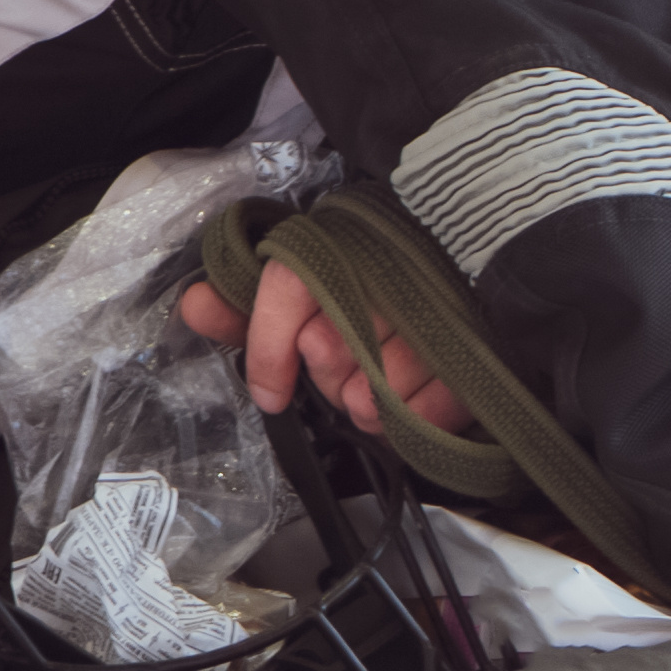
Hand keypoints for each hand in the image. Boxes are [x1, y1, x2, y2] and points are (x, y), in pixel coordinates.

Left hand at [177, 264, 473, 436]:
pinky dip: (413, 420)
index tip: (270, 395)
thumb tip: (195, 307)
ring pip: (373, 390)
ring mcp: (434, 319)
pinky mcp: (474, 359)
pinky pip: (426, 413)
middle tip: (343, 370)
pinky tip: (412, 404)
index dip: (270, 349)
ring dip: (371, 403)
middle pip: (325, 350)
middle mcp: (385, 276)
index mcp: (338, 249)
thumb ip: (244, 306)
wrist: (469, 277)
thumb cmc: (374, 293)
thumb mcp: (302, 291)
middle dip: (326, 376)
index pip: (289, 288)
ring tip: (381, 388)